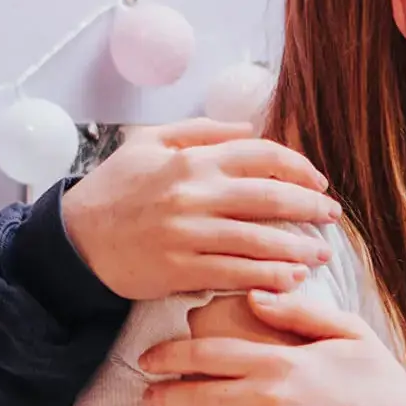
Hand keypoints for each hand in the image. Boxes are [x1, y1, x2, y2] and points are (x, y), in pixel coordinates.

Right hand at [60, 118, 341, 300]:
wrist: (74, 240)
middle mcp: (193, 194)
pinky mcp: (179, 269)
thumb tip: (248, 128)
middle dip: (309, 207)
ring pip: (257, 239)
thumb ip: (201, 132)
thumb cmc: (115, 189)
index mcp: (192, 160)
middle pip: (269, 197)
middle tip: (332, 216)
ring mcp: (187, 234)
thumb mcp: (150, 143)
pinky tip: (292, 278)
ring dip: (297, 247)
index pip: (261, 155)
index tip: (318, 181)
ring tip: (321, 254)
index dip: (298, 168)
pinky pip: (234, 273)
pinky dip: (267, 276)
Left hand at [142, 288, 405, 405]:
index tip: (150, 357)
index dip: (172, 355)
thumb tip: (254, 294)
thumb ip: (299, 312)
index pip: (210, 354)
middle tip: (147, 390)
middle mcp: (272, 402)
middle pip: (198, 394)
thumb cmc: (380, 383)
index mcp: (284, 362)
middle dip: (165, 392)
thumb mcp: (350, 333)